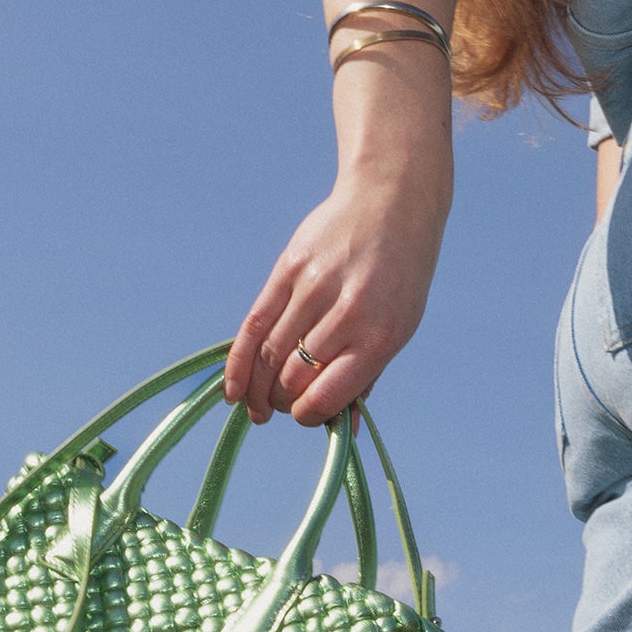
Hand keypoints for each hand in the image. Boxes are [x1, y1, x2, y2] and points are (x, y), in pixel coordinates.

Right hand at [226, 137, 451, 425]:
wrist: (392, 203)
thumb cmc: (398, 279)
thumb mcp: (399, 328)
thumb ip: (366, 376)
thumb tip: (344, 429)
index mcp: (380, 337)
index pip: (326, 394)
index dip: (307, 415)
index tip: (303, 416)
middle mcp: (347, 314)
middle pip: (292, 377)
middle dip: (282, 402)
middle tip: (279, 407)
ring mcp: (314, 289)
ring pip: (268, 355)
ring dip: (257, 389)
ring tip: (257, 404)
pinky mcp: (288, 269)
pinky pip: (253, 325)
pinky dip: (239, 363)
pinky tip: (233, 389)